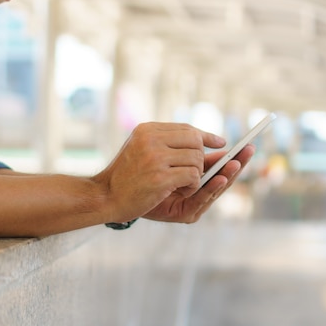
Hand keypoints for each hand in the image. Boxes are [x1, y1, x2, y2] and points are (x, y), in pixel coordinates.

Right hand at [93, 122, 225, 222]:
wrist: (104, 196)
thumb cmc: (126, 176)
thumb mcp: (141, 149)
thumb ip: (166, 142)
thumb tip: (202, 138)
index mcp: (147, 130)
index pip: (186, 128)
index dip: (205, 136)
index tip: (220, 142)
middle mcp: (151, 139)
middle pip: (196, 142)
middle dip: (201, 159)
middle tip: (193, 173)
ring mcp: (155, 158)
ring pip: (197, 160)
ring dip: (196, 175)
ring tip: (183, 184)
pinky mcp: (160, 178)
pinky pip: (193, 176)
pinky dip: (193, 185)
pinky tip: (180, 190)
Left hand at [143, 144, 254, 222]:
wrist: (116, 197)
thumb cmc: (139, 175)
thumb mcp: (165, 158)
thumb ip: (185, 151)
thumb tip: (207, 137)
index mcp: (197, 182)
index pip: (222, 168)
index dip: (236, 157)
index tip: (248, 145)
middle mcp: (198, 195)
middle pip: (225, 178)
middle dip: (237, 164)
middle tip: (249, 150)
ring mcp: (192, 206)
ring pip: (216, 189)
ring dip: (227, 175)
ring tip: (235, 164)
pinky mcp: (184, 214)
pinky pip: (201, 199)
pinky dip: (210, 188)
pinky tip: (218, 178)